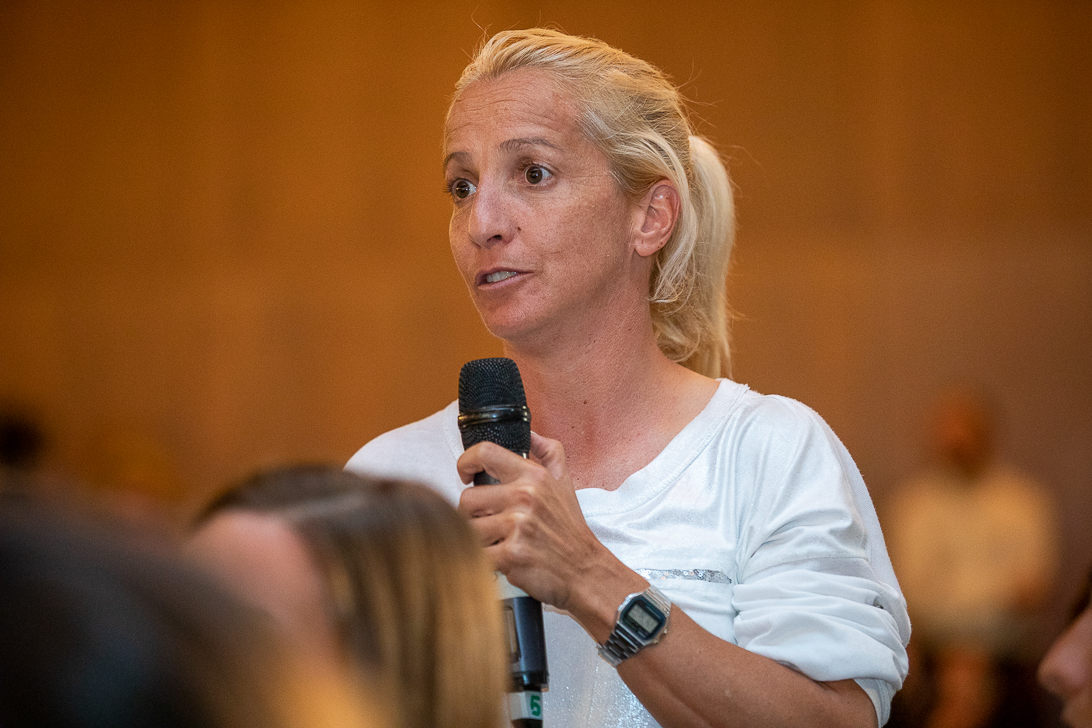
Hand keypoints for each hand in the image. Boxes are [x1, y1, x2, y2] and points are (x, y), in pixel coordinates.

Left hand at [456, 432, 607, 611]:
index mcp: (534, 476)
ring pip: (468, 528)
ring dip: (479, 539)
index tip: (465, 475)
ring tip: (499, 542)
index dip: (466, 462)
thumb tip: (529, 433)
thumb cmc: (569, 529)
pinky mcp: (512, 555)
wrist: (585, 570)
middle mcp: (525, 497)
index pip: (485, 453)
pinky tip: (502, 559)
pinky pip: (477, 554)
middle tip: (491, 523)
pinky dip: (484, 560)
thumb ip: (547, 451)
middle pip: (467, 499)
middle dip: (474, 515)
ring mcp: (518, 526)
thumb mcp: (565, 481)